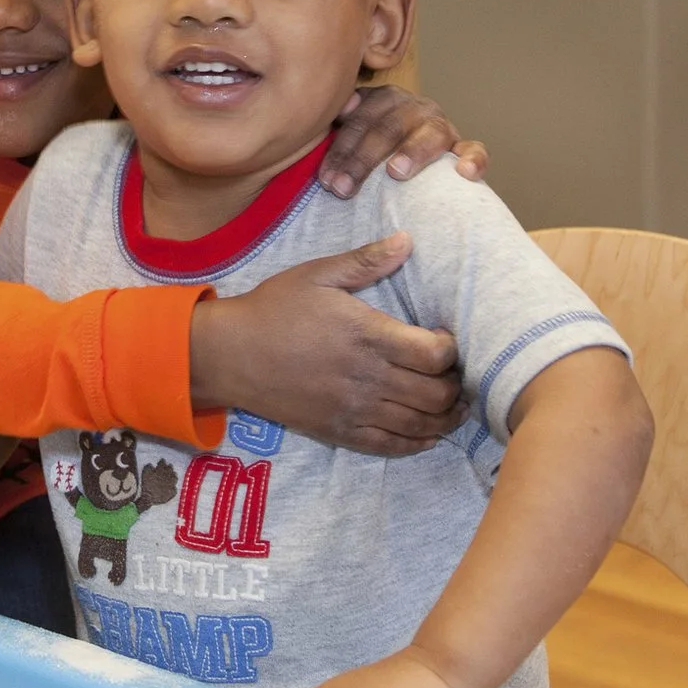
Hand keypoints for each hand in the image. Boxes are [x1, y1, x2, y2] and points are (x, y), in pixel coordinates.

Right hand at [190, 239, 471, 454]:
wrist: (230, 355)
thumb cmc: (275, 308)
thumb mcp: (318, 274)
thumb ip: (367, 261)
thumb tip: (407, 241)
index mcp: (367, 335)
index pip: (434, 354)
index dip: (453, 350)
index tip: (449, 339)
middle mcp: (367, 377)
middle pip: (435, 393)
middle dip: (455, 384)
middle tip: (457, 373)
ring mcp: (354, 409)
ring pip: (420, 424)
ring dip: (446, 417)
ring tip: (456, 404)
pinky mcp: (340, 432)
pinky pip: (391, 445)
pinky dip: (418, 443)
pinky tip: (429, 434)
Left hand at [323, 83, 485, 199]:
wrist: (411, 152)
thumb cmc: (376, 149)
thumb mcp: (357, 132)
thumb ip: (345, 121)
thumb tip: (339, 109)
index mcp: (386, 99)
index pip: (360, 120)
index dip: (341, 149)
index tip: (326, 179)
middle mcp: (415, 107)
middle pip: (388, 128)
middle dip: (363, 160)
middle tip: (343, 188)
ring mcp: (441, 126)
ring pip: (430, 135)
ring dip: (412, 153)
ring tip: (395, 172)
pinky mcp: (464, 147)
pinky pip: (475, 150)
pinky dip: (473, 159)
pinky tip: (464, 173)